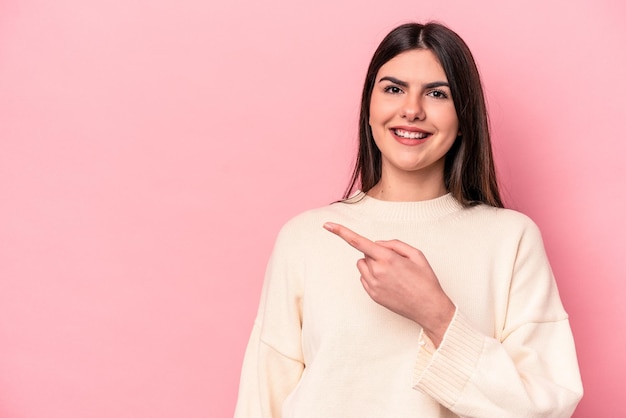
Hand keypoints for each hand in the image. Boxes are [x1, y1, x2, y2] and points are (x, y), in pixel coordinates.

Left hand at [324, 222, 454, 346]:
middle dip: (375, 253)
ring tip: (393, 274)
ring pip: (363, 265)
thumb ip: (394, 244)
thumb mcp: (416, 254)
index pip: (359, 241)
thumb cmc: (425, 280)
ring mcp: (372, 285)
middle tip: (395, 263)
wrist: (429, 308)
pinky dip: (373, 276)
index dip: (341, 232)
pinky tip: (390, 283)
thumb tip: (377, 244)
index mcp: (387, 259)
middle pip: (365, 253)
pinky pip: (365, 278)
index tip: (327, 225)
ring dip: (373, 265)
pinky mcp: (372, 295)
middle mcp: (376, 271)